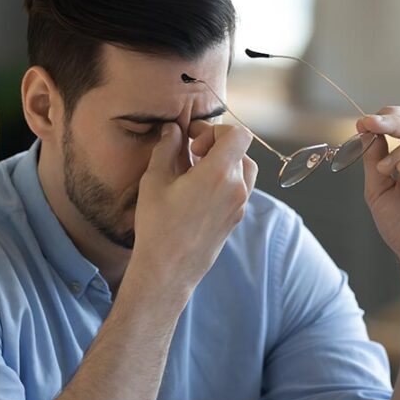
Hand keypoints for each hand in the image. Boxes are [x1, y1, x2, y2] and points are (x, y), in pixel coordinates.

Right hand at [130, 122, 256, 290]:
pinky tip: (199, 190)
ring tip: (196, 171)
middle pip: (241, 151)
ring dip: (224, 163)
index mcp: (219, 173)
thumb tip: (173, 129)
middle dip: (217, 145)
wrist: (169, 270)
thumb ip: (167, 148)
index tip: (194, 142)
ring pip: (244, 170)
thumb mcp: (155, 180)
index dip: (216, 130)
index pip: (238, 134)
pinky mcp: (235, 219)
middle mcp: (237, 188)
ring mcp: (239, 206)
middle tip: (191, 153)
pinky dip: (225, 181)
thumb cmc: (158, 226)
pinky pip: (240, 190)